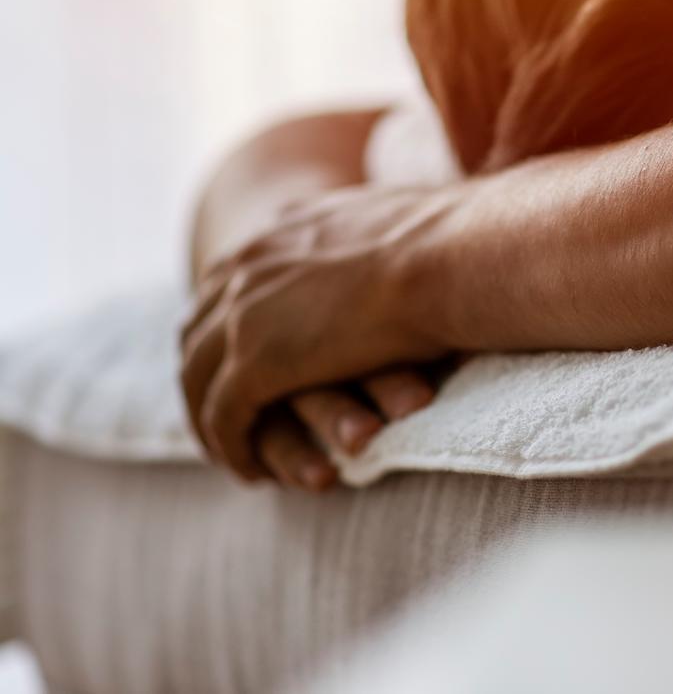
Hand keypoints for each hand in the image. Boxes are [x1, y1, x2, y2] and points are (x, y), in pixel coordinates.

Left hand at [179, 183, 457, 486]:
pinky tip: (255, 472)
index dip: (231, 325)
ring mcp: (243, 315)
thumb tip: (395, 233)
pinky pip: (224, 419)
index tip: (245, 357)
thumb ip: (368, 234)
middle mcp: (248, 265)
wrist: (450, 256)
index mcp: (281, 230)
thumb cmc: (452, 242)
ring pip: (197, 378)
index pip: (229, 283)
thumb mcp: (393, 223)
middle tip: (226, 412)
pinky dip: (233, 448)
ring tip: (235, 451)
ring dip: (212, 419)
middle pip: (198, 329)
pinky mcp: (254, 365)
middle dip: (205, 373)